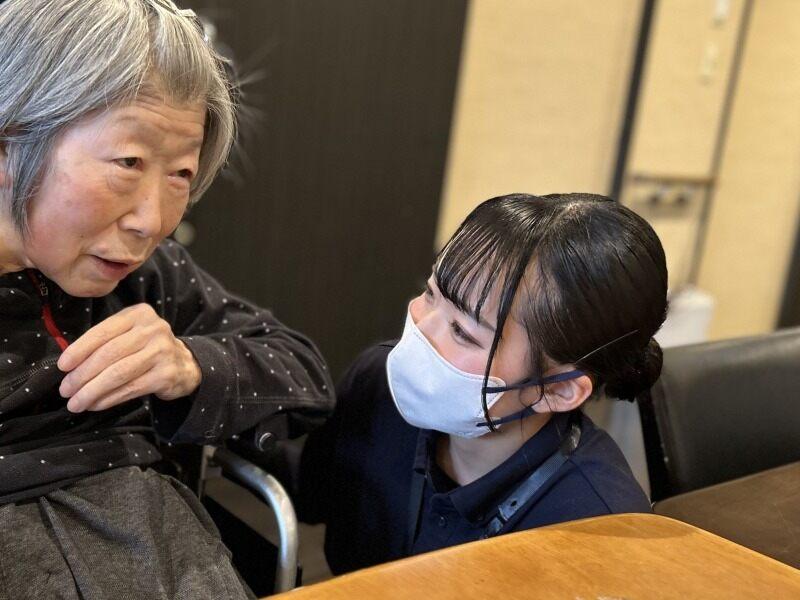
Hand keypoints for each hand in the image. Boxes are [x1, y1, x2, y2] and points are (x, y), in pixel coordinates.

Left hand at [58, 303, 201, 412]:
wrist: (185, 364)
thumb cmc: (148, 348)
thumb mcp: (130, 333)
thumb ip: (105, 341)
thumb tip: (69, 365)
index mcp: (139, 314)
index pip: (104, 331)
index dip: (80, 349)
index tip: (62, 366)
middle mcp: (153, 330)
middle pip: (109, 354)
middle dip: (82, 374)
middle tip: (65, 390)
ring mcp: (162, 352)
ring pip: (118, 373)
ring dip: (92, 390)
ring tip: (75, 402)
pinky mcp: (166, 374)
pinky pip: (131, 388)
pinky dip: (109, 398)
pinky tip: (96, 404)